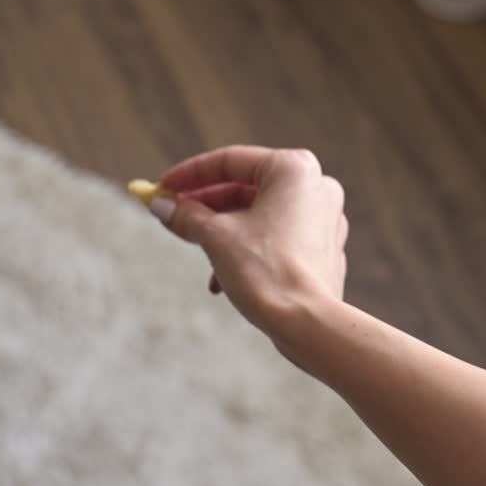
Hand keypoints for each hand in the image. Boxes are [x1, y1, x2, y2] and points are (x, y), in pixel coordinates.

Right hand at [151, 146, 347, 335]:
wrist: (308, 324)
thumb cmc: (267, 272)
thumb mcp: (215, 237)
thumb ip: (186, 215)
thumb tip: (160, 204)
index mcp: (293, 169)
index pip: (230, 161)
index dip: (189, 174)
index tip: (162, 187)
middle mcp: (316, 187)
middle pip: (246, 187)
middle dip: (206, 206)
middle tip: (173, 216)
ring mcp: (325, 219)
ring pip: (260, 215)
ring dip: (224, 232)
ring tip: (198, 253)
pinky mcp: (324, 249)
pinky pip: (278, 238)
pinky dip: (248, 249)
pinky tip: (223, 278)